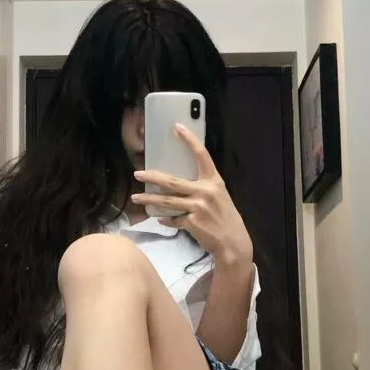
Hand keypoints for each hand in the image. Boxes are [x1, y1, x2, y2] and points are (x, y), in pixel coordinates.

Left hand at [132, 124, 252, 264]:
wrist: (233, 242)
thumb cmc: (225, 217)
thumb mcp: (218, 196)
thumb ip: (202, 188)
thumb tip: (179, 185)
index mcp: (214, 181)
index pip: (201, 155)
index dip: (190, 140)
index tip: (177, 127)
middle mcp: (206, 191)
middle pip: (172, 181)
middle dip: (152, 177)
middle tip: (137, 174)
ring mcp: (198, 207)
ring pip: (167, 201)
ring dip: (149, 200)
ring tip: (136, 198)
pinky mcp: (192, 222)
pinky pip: (173, 219)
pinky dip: (166, 219)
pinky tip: (160, 219)